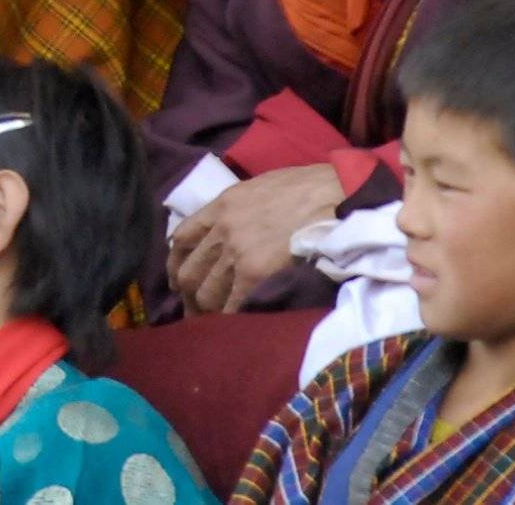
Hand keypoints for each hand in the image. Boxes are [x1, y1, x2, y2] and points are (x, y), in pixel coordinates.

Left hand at [168, 164, 343, 314]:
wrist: (338, 195)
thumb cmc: (309, 188)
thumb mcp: (260, 188)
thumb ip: (238, 210)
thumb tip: (231, 230)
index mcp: (221, 205)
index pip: (182, 238)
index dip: (177, 263)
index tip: (178, 279)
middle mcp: (222, 230)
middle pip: (188, 271)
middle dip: (188, 295)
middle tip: (196, 311)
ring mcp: (237, 252)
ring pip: (205, 292)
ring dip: (207, 311)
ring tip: (214, 324)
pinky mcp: (255, 272)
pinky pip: (232, 304)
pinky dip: (230, 317)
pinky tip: (235, 326)